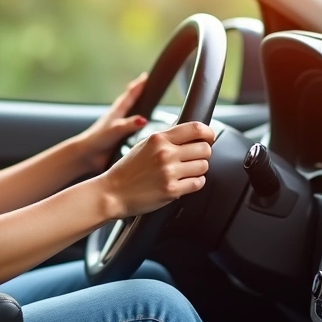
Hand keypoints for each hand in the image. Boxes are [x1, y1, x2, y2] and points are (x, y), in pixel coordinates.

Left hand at [73, 72, 149, 174]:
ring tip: (146, 103)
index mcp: (117, 112)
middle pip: (130, 101)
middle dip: (138, 93)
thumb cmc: (98, 140)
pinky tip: (140, 128)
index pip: (130, 95)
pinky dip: (137, 125)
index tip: (145, 76)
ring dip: (138, 108)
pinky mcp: (119, 138)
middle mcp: (118, 117)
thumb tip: (144, 120)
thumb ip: (129, 125)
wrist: (87, 155)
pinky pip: (132, 129)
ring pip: (131, 114)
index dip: (138, 86)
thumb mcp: (116, 130)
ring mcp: (118, 127)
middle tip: (146, 84)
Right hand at [97, 121, 215, 217]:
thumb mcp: (144, 145)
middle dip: (204, 153)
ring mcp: (169, 172)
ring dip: (198, 169)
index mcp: (158, 139)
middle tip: (195, 158)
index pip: (196, 128)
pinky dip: (195, 182)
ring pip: (204, 166)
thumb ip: (166, 139)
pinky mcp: (172, 190)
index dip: (208, 133)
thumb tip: (192, 135)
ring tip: (186, 171)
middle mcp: (165, 153)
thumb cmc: (127, 170)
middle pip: (205, 148)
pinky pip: (198, 183)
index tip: (209, 138)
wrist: (112, 193)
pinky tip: (184, 182)